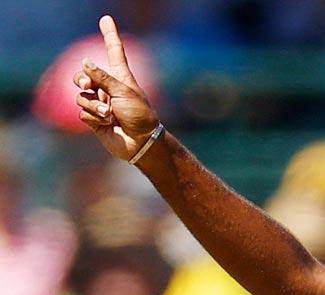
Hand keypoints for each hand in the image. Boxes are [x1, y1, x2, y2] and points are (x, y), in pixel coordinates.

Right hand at [73, 15, 159, 160]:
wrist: (141, 142)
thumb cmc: (140, 115)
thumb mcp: (124, 92)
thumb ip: (103, 77)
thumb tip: (85, 62)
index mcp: (120, 77)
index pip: (113, 52)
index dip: (110, 35)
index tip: (106, 19)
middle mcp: (108, 88)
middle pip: (82, 75)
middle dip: (81, 79)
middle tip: (87, 85)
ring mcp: (99, 103)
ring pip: (80, 96)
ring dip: (93, 105)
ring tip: (109, 113)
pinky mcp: (94, 119)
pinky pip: (83, 113)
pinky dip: (94, 117)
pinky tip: (107, 124)